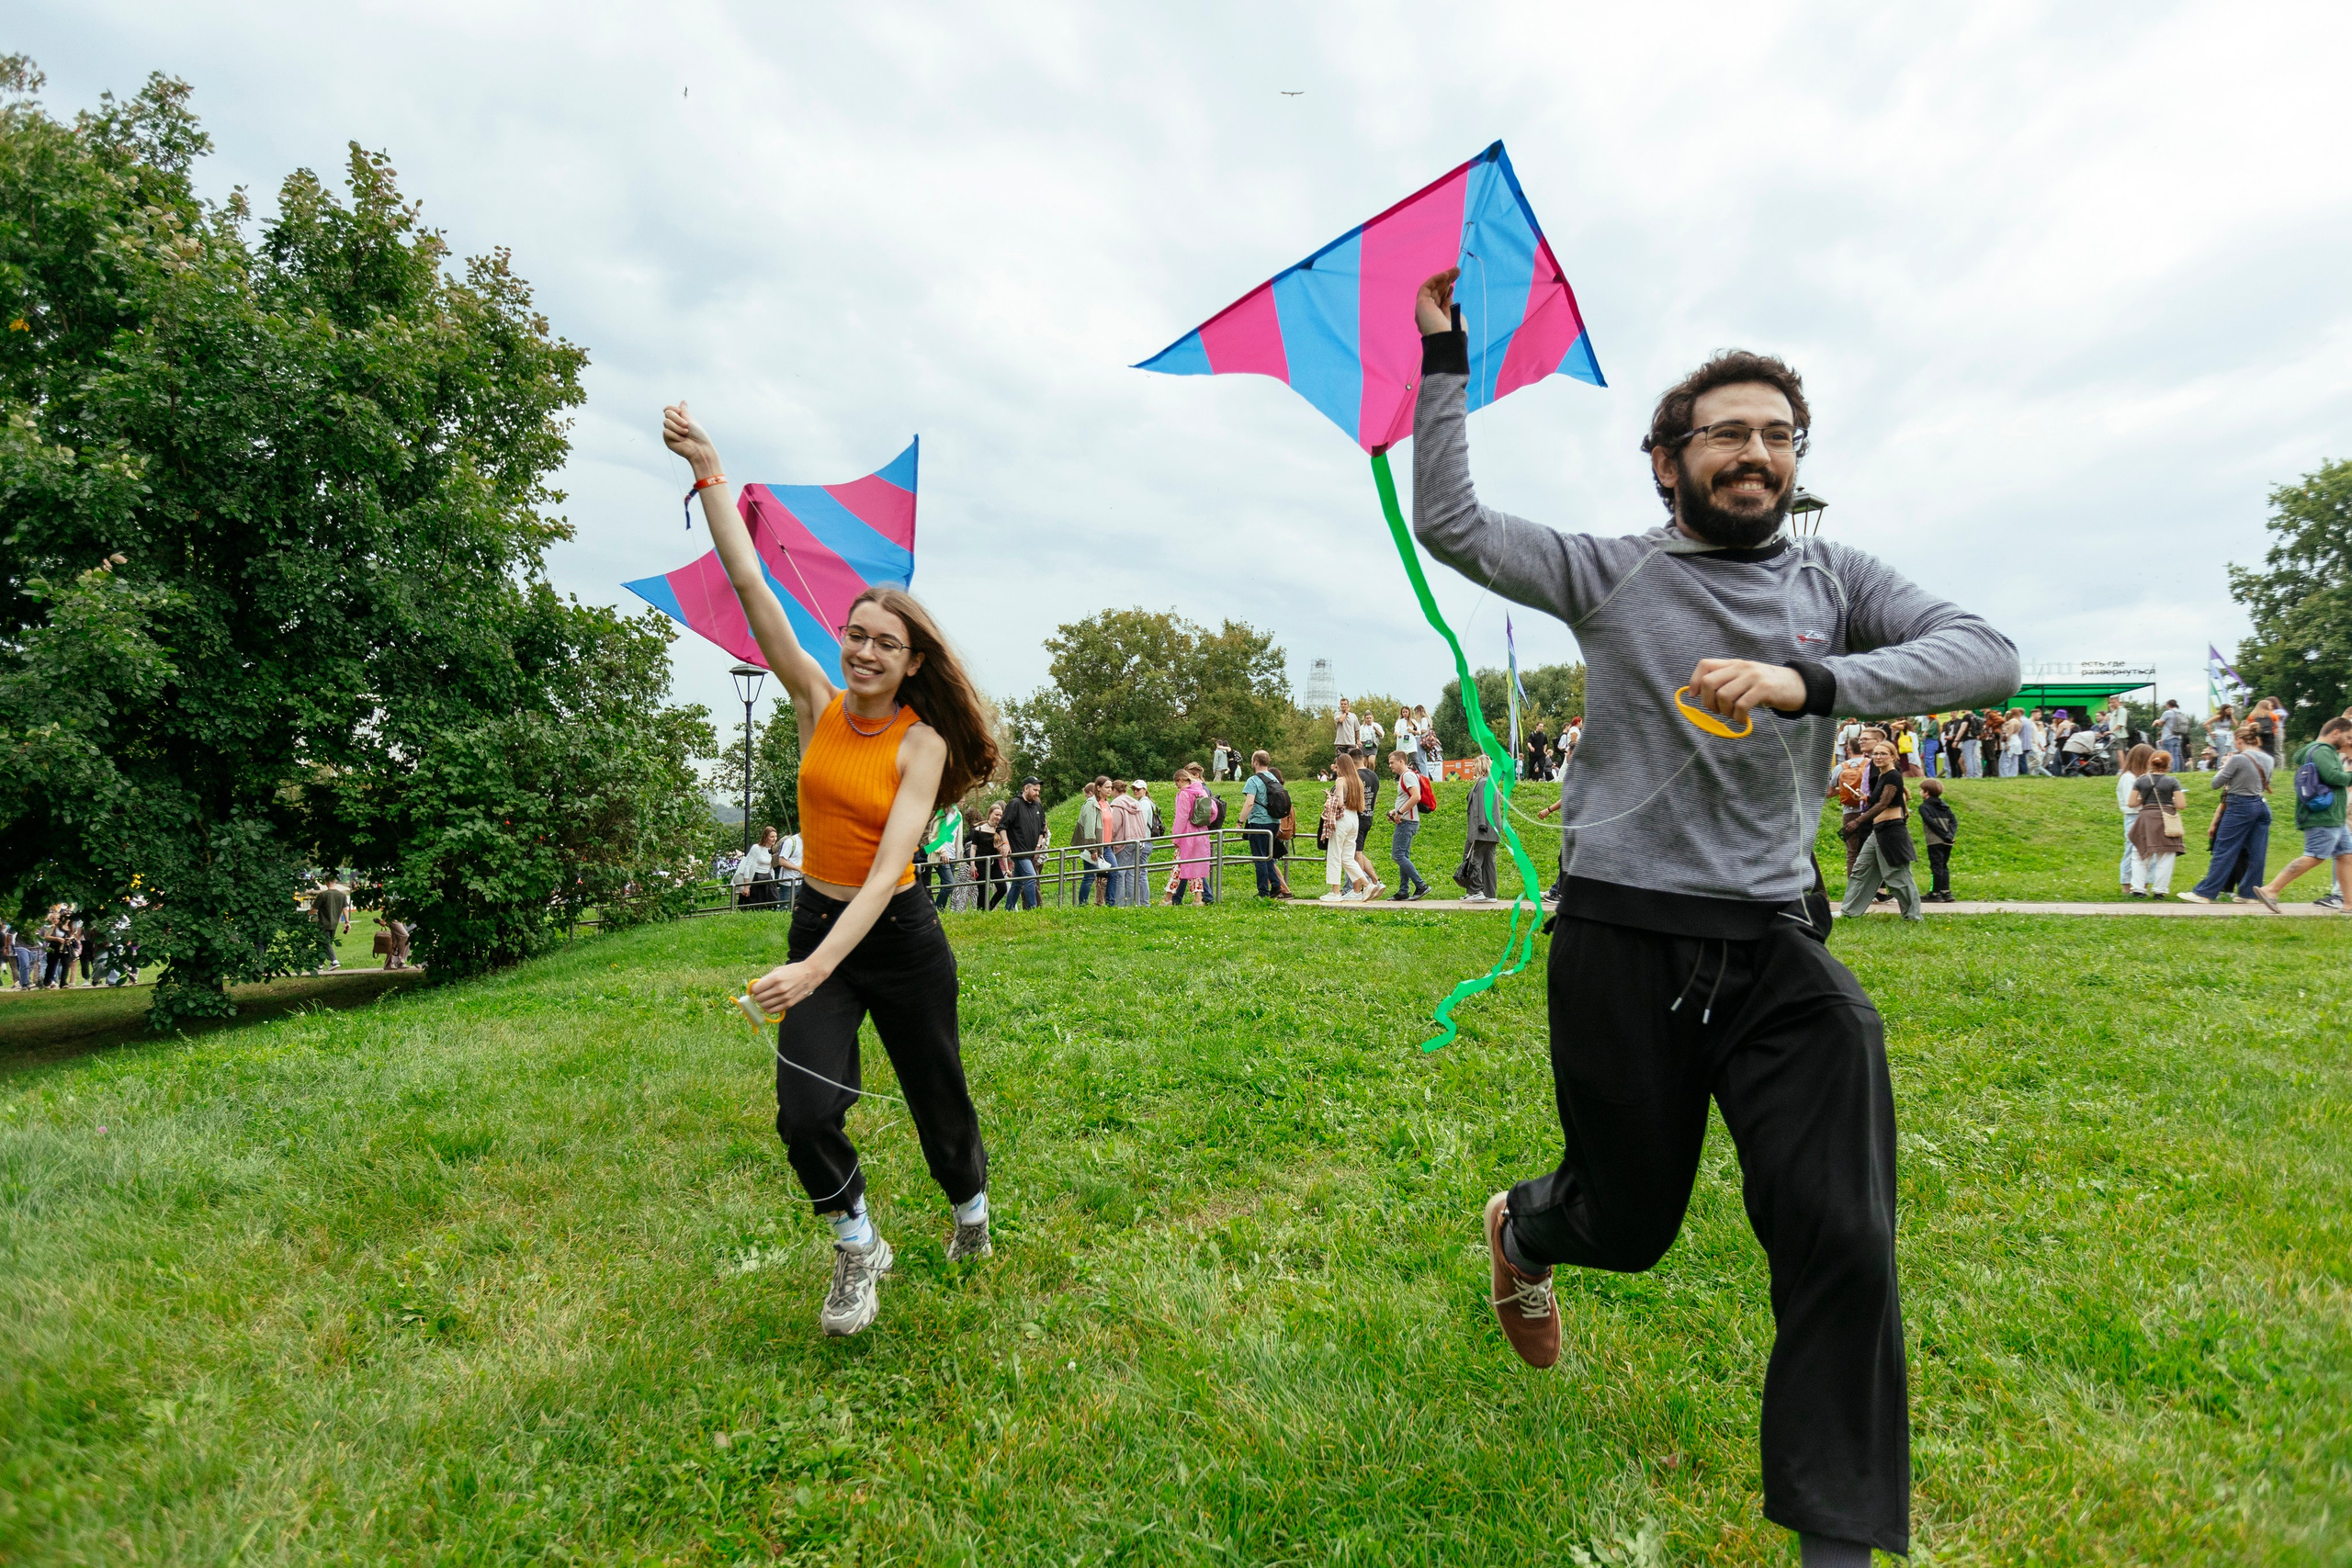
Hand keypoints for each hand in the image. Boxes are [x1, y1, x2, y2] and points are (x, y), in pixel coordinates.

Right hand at [662, 400, 721, 478]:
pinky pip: (666, 432)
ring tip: (686, 434)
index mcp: (679, 419)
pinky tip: (681, 440)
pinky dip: (675, 435)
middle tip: (687, 426)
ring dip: (678, 428)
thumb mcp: (691, 420)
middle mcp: (673, 424)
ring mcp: (670, 432)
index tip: (679, 411)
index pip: (668, 409)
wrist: (699, 448)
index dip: (672, 408)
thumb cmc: (698, 435)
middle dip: (677, 419)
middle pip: (667, 414)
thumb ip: (684, 411)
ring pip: (666, 422)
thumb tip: (683, 401)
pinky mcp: (667, 439)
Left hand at [750, 958, 827, 1013]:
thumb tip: (754, 988)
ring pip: (764, 1006)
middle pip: (759, 998)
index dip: (754, 989)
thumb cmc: (792, 970)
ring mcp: (785, 998)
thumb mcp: (778, 970)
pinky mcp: (789, 1004)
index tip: (756, 988)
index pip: (756, 989)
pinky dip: (768, 1009)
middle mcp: (780, 989)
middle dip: (757, 996)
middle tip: (761, 993)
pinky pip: (772, 1011)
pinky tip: (770, 1004)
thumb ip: (765, 979)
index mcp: (775, 978)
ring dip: (762, 1003)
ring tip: (766, 998)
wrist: (810, 974)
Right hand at [1415, 268, 1460, 335]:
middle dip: (1446, 281)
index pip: (1439, 301)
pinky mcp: (1421, 304)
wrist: (1445, 340)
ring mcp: (1423, 308)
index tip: (1453, 285)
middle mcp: (1428, 313)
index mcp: (1437, 318)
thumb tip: (1448, 297)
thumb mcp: (1454, 315)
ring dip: (1443, 277)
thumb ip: (1450, 306)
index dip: (1446, 291)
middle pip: (1436, 293)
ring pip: (1432, 288)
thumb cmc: (1454, 331)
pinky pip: (1426, 287)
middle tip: (1457, 271)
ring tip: (1456, 270)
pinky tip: (1446, 275)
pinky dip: (1435, 279)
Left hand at [1689, 658, 1805, 725]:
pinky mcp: (1764, 689)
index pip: (1704, 665)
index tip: (1695, 696)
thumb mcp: (1744, 679)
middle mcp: (1741, 667)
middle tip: (1718, 711)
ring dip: (1725, 712)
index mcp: (1734, 664)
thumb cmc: (1766, 687)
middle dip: (1708, 702)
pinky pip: (1741, 705)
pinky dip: (1738, 717)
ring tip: (1734, 715)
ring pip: (1723, 695)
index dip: (1694, 681)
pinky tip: (1743, 720)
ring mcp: (1753, 677)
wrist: (1797, 685)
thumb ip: (1726, 682)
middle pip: (1709, 682)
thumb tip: (1699, 696)